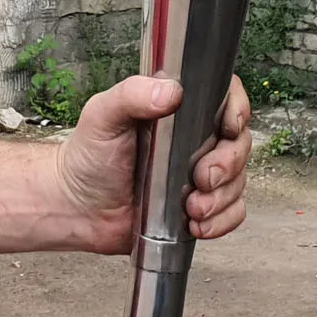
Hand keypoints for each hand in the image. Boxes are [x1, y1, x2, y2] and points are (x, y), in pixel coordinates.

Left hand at [54, 74, 251, 254]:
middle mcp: (195, 140)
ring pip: (238, 181)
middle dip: (228, 164)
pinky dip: (222, 221)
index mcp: (178, 110)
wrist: (77, 207)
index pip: (225, 98)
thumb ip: (133, 94)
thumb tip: (172, 92)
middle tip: (201, 179)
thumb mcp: (103, 114)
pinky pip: (232, 213)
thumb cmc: (88, 155)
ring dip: (222, 198)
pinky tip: (196, 224)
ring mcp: (199, 175)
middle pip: (239, 144)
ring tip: (191, 208)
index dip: (237, 110)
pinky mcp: (199, 208)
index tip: (228, 127)